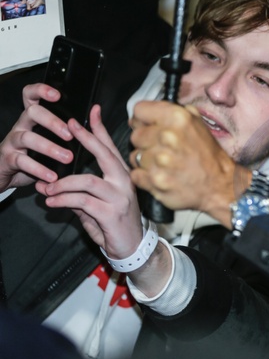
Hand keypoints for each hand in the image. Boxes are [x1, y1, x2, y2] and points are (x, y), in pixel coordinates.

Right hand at [0, 84, 73, 191]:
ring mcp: (13, 141)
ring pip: (27, 138)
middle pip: (32, 113)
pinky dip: (39, 169)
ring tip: (67, 157)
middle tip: (70, 134)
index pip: (31, 95)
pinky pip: (22, 161)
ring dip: (49, 148)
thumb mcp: (51, 138)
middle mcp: (22, 125)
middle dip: (52, 122)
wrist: (8, 173)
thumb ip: (69, 129)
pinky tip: (52, 176)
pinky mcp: (9, 159)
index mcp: (33, 118)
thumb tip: (94, 118)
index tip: (57, 95)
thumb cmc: (34, 153)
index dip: (41, 90)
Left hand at [42, 105, 142, 259]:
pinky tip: (53, 201)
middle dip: (87, 138)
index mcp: (122, 177)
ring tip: (48, 187)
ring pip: (87, 180)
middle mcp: (124, 183)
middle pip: (105, 155)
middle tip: (70, 126)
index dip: (100, 129)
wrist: (132, 247)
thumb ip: (77, 193)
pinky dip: (64, 200)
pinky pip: (83, 201)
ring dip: (63, 183)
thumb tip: (51, 184)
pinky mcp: (111, 213)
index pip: (111, 148)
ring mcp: (119, 197)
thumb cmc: (115, 224)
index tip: (92, 111)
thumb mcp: (96, 204)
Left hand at [129, 101, 250, 227]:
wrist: (219, 185)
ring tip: (163, 164)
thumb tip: (149, 112)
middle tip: (161, 149)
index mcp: (177, 118)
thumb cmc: (208, 155)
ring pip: (134, 156)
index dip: (143, 119)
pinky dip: (144, 177)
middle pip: (135, 135)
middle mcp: (167, 136)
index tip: (147, 126)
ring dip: (145, 161)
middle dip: (146, 142)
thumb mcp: (198, 123)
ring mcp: (159, 161)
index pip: (139, 110)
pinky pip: (135, 175)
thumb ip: (174, 112)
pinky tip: (160, 175)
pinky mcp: (155, 181)